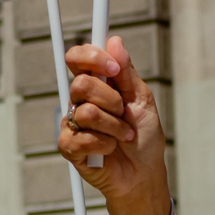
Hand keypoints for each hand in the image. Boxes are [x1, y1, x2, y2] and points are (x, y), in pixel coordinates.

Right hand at [58, 36, 171, 214]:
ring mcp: (72, 124)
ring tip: (123, 136)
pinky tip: (110, 149)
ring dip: (114, 126)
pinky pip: (82, 137)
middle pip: (81, 84)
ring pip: (86, 112)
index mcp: (96, 85)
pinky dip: (105, 144)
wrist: (144, 173)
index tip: (113, 68)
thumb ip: (126, 72)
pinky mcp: (69, 147)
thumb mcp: (141, 99)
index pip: (77, 58)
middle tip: (124, 113)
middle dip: (112, 100)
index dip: (91, 57)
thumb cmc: (144, 136)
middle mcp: (80, 101)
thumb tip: (114, 41)